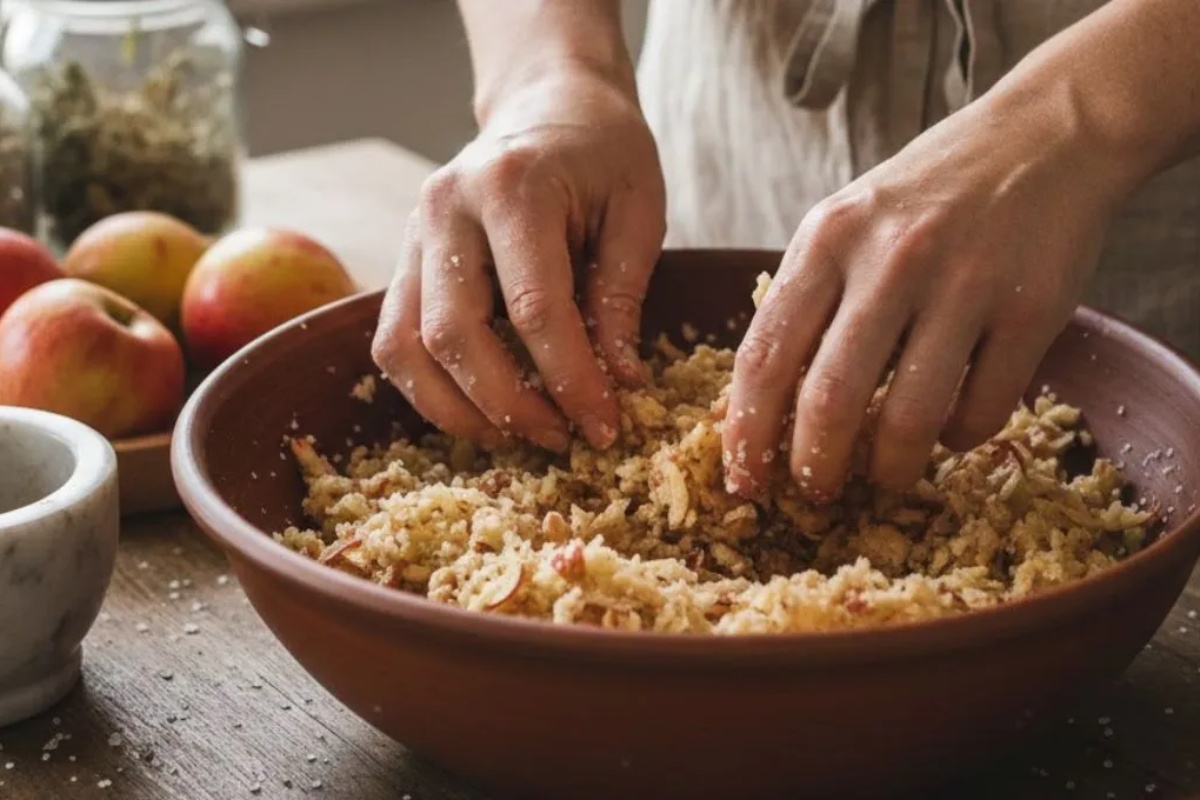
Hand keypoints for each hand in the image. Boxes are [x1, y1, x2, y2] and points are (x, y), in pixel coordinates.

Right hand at [372, 65, 665, 451]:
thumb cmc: (603, 153)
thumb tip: (617, 387)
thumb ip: (621, 300)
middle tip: (561, 438)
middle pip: (451, 335)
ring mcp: (412, 233)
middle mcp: (445, 208)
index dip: (570, 380)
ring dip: (457, 410)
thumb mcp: (637, 213)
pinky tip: (482, 406)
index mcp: (511, 187)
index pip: (534, 309)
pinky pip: (394, 341)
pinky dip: (431, 388)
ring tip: (519, 433)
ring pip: (403, 348)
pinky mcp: (402, 259)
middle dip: (508, 406)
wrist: (548, 103)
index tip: (603, 427)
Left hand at [722, 93, 1127, 500]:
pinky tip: (948, 430)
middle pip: (830, 399)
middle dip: (814, 465)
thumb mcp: (845, 223)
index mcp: (827, 239)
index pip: (765, 355)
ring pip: (910, 418)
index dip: (747, 432)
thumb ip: (802, 299)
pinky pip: (982, 410)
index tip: (744, 478)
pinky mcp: (1032, 310)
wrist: (1045, 136)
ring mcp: (965, 284)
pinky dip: (958, 439)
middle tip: (815, 490)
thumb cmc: (927, 193)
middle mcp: (891, 260)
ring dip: (889, 469)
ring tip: (883, 477)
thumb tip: (754, 403)